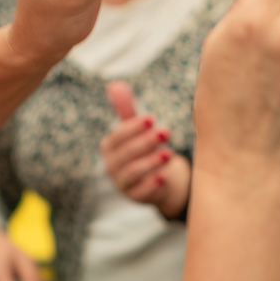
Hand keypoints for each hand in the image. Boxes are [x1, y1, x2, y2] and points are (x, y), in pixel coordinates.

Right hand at [100, 80, 190, 217]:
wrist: (154, 177)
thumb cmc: (142, 148)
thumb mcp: (135, 128)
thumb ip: (126, 109)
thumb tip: (115, 84)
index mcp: (109, 147)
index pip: (118, 136)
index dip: (134, 127)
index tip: (151, 118)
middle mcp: (112, 165)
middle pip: (127, 154)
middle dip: (146, 142)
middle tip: (166, 132)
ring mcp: (122, 183)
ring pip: (133, 173)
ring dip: (151, 163)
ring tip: (169, 154)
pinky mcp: (135, 197)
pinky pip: (141, 193)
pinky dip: (151, 186)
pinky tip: (163, 178)